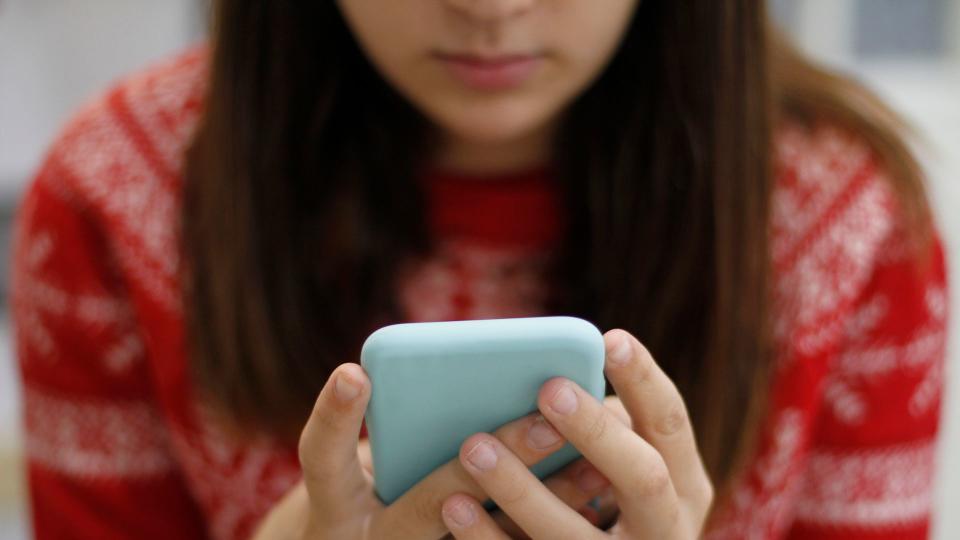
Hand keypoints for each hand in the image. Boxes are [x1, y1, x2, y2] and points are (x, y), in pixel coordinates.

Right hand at [252, 363, 615, 539]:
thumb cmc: (365, 493)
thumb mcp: (362, 464)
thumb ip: (394, 423)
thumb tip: (459, 366)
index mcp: (335, 502)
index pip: (324, 457)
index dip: (335, 417)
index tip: (355, 372)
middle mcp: (373, 537)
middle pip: (430, 500)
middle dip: (495, 457)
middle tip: (546, 420)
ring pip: (484, 538)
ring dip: (544, 499)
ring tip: (592, 459)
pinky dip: (555, 524)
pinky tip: (595, 494)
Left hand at [439, 329, 714, 538]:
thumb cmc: (611, 508)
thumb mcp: (628, 475)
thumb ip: (606, 435)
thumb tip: (552, 380)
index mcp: (684, 486)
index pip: (671, 423)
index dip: (644, 380)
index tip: (608, 339)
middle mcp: (666, 530)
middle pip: (642, 477)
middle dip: (595, 432)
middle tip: (547, 388)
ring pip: (572, 533)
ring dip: (521, 490)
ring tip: (474, 447)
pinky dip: (488, 538)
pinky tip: (456, 507)